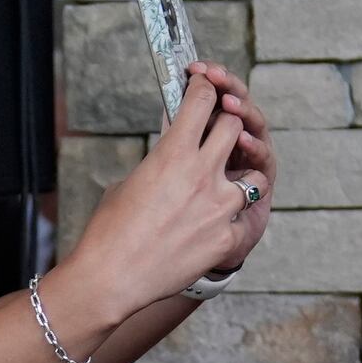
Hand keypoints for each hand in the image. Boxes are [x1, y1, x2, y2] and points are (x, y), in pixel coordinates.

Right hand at [70, 66, 268, 314]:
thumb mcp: (127, 183)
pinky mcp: (229, 237)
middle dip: (226, 125)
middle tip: (217, 131)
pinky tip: (211, 229)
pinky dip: (229, 221)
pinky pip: (242, 219)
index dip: (204, 88)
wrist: (112, 277)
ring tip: (221, 189)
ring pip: (252, 176)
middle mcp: (202, 174)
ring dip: (239, 177)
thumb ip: (158, 163)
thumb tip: (171, 152)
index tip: (203, 84)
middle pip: (234, 128)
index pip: (202, 102)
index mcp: (171, 154)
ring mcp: (221, 207)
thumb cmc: (109, 230)